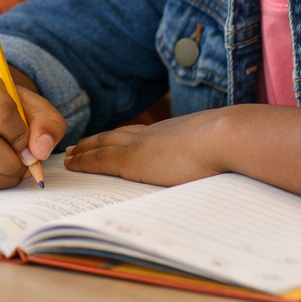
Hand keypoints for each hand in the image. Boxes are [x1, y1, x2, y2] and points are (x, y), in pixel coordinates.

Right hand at [0, 72, 65, 189]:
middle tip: (24, 165)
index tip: (30, 146)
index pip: (1, 113)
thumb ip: (48, 125)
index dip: (21, 137)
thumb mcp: (36, 110)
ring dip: (3, 178)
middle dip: (12, 163)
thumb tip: (40, 151)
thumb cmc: (12, 112)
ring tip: (14, 171)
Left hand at [64, 110, 229, 185]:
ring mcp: (140, 146)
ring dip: (84, 150)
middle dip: (95, 142)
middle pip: (115, 136)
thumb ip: (212, 157)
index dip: (121, 137)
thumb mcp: (219, 150)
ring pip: (102, 145)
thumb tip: (221, 168)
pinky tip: (71, 164)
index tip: (109, 140)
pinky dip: (83, 162)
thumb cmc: (232, 147)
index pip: (140, 134)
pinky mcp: (131, 161)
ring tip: (69, 154)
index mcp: (172, 133)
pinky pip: (99, 160)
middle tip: (76, 147)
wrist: (227, 138)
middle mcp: (152, 135)